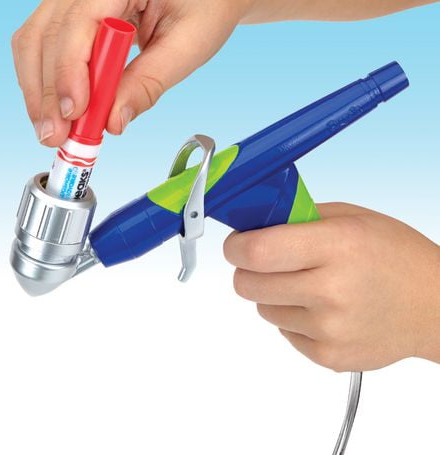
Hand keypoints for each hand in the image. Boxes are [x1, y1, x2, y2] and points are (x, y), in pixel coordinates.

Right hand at [11, 0, 251, 145]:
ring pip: (36, 40)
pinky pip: (46, 43)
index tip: (75, 115)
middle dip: (47, 93)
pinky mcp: (74, 13)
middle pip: (46, 34)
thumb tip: (113, 121)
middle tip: (56, 137)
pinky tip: (57, 110)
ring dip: (40, 92)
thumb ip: (149, 82)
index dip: (70, 72)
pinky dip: (48, 81)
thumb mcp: (188, 46)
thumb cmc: (205, 8)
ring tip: (54, 132)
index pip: (80, 21)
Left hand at [224, 203, 439, 371]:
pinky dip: (293, 318)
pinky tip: (322, 308)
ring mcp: (329, 330)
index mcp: (336, 247)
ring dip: (274, 295)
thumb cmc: (395, 256)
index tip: (237, 243)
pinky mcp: (328, 356)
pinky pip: (283, 331)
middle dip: (248, 271)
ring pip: (263, 309)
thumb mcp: (351, 218)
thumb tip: (253, 223)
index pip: (257, 252)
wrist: (434, 306)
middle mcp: (331, 291)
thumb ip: (298, 217)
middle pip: (248, 285)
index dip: (236, 247)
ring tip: (307, 285)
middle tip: (267, 262)